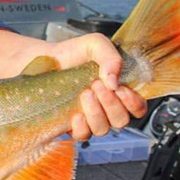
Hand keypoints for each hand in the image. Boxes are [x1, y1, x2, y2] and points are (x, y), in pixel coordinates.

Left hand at [0, 30, 148, 140]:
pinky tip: (75, 114)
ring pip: (103, 129)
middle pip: (121, 120)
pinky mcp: (69, 126)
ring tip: (84, 93)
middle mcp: (105, 108)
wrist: (42, 60)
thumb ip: (111, 56)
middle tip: (96, 85)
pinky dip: (82, 126)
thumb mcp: (94, 44)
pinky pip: (82, 135)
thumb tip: (113, 81)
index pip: (137, 107)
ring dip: (97, 113)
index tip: (120, 89)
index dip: (134, 103)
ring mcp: (88, 118)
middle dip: (112, 104)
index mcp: (116, 90)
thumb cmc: (70, 53)